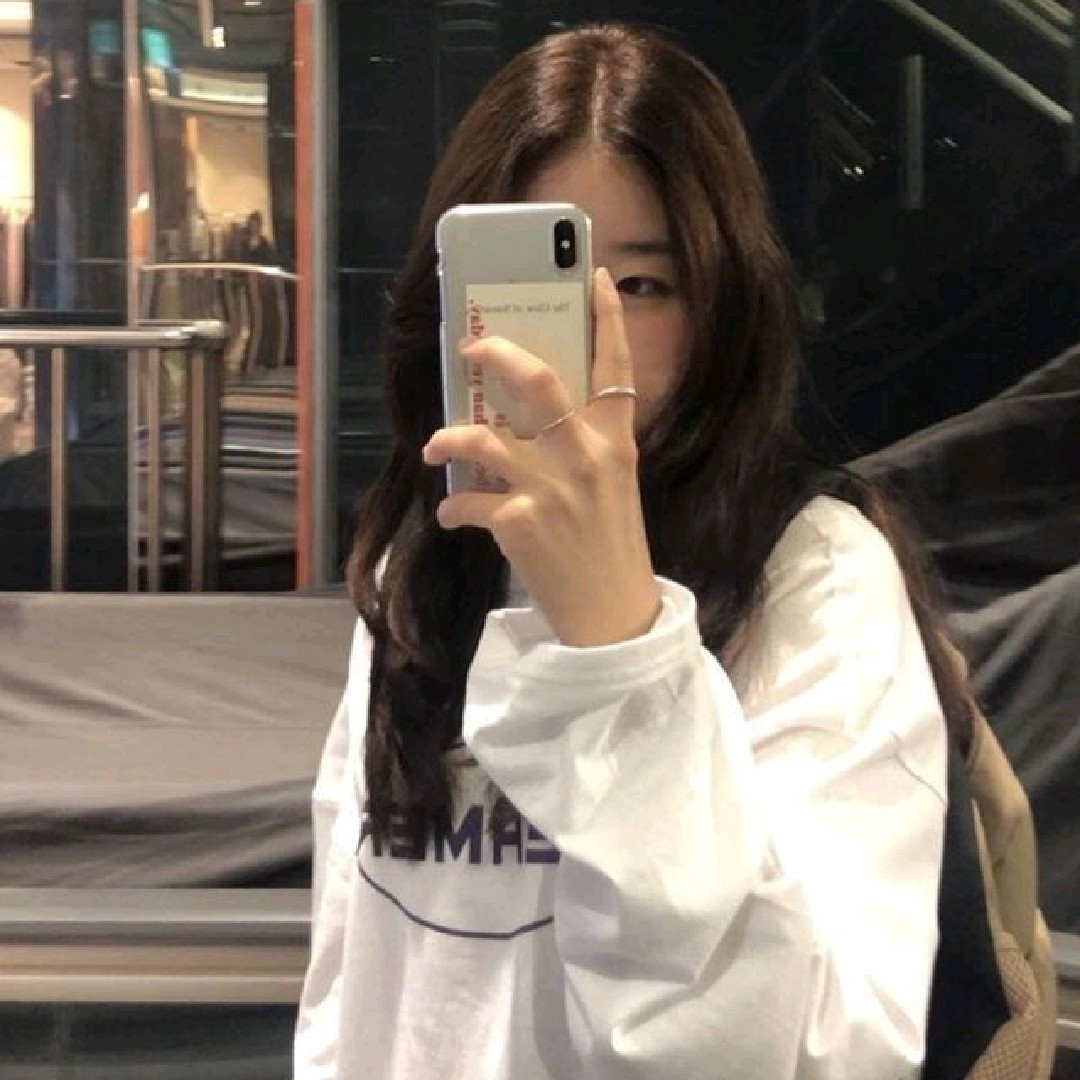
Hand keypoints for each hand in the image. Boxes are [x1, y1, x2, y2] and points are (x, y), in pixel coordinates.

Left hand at [422, 268, 661, 646]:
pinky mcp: (519, 523)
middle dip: (499, 354)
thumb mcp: (614, 489)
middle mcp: (586, 457)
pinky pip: (467, 500)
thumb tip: (530, 424)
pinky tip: (453, 514)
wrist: (613, 616)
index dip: (607, 319)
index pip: (617, 369)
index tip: (597, 277)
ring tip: (433, 446)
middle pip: (539, 381)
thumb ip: (584, 449)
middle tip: (472, 347)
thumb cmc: (613, 549)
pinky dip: (453, 506)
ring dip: (447, 437)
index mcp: (615, 444)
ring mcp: (551, 489)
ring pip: (483, 437)